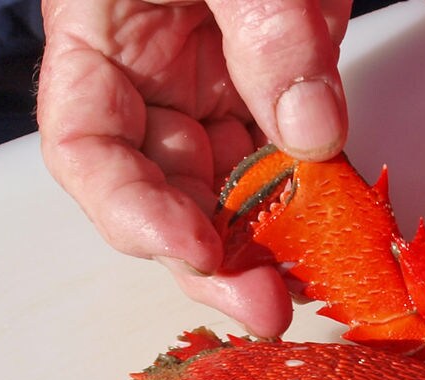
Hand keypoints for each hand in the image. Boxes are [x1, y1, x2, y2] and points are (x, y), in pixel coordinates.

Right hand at [37, 0, 351, 335]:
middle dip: (210, 257)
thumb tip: (312, 132)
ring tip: (307, 288)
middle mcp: (152, 75)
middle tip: (269, 307)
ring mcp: (215, 88)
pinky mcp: (277, 93)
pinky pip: (287, 165)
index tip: (195, 243)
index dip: (132, 209)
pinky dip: (313, 204)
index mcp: (102, 30)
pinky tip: (339, 238)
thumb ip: (269, 27)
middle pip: (160, 192)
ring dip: (265, 248)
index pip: (85, 145)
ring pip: (227, 193)